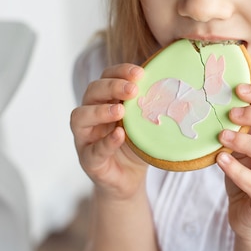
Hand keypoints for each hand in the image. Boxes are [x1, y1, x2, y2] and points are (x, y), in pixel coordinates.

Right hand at [70, 63, 147, 199]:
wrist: (129, 179)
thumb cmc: (136, 145)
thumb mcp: (143, 122)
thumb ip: (148, 106)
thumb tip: (170, 87)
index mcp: (104, 100)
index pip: (106, 77)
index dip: (120, 71)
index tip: (140, 73)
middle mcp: (90, 115)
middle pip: (91, 92)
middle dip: (111, 87)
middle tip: (133, 90)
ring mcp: (85, 138)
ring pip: (80, 117)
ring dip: (100, 111)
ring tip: (120, 110)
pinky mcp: (88, 160)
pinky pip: (93, 150)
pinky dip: (106, 141)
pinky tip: (120, 135)